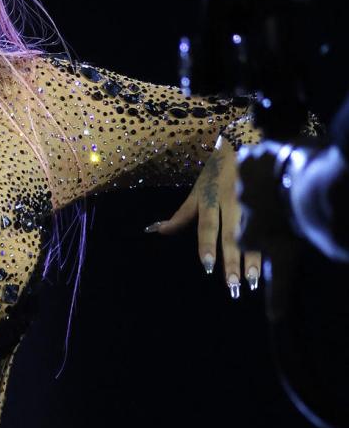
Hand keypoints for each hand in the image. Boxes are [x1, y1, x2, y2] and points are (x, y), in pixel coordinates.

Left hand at [145, 138, 261, 298]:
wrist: (247, 141)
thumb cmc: (217, 171)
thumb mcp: (197, 190)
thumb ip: (181, 215)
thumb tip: (154, 231)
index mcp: (211, 199)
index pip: (208, 226)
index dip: (207, 246)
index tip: (208, 267)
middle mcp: (231, 202)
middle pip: (231, 236)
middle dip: (232, 262)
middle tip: (232, 286)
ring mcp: (252, 202)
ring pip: (253, 235)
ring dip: (253, 260)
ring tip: (252, 282)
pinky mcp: (269, 201)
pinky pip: (271, 228)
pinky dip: (271, 247)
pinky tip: (273, 265)